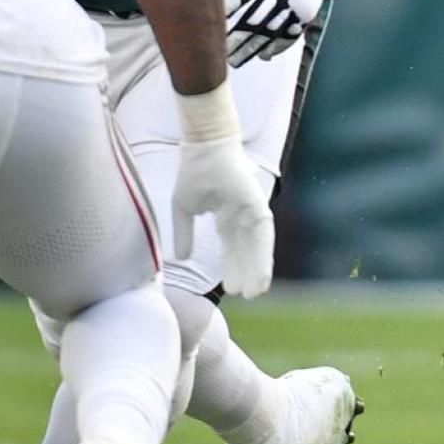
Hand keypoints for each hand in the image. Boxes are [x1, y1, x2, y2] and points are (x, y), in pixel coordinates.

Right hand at [171, 84, 274, 297]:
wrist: (202, 147)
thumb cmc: (194, 171)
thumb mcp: (184, 209)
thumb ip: (184, 233)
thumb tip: (180, 258)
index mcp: (227, 216)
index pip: (232, 247)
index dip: (231, 266)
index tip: (230, 288)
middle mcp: (242, 215)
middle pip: (246, 250)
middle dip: (246, 272)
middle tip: (246, 295)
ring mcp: (251, 209)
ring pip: (256, 246)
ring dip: (256, 268)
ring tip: (255, 291)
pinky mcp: (256, 204)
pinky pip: (262, 234)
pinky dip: (263, 254)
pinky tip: (262, 272)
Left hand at [215, 0, 344, 65]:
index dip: (221, 13)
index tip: (204, 26)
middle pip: (253, 20)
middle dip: (234, 39)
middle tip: (215, 54)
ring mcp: (294, 5)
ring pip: (270, 32)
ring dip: (251, 49)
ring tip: (232, 60)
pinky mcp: (304, 15)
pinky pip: (290, 35)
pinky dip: (277, 47)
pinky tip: (263, 56)